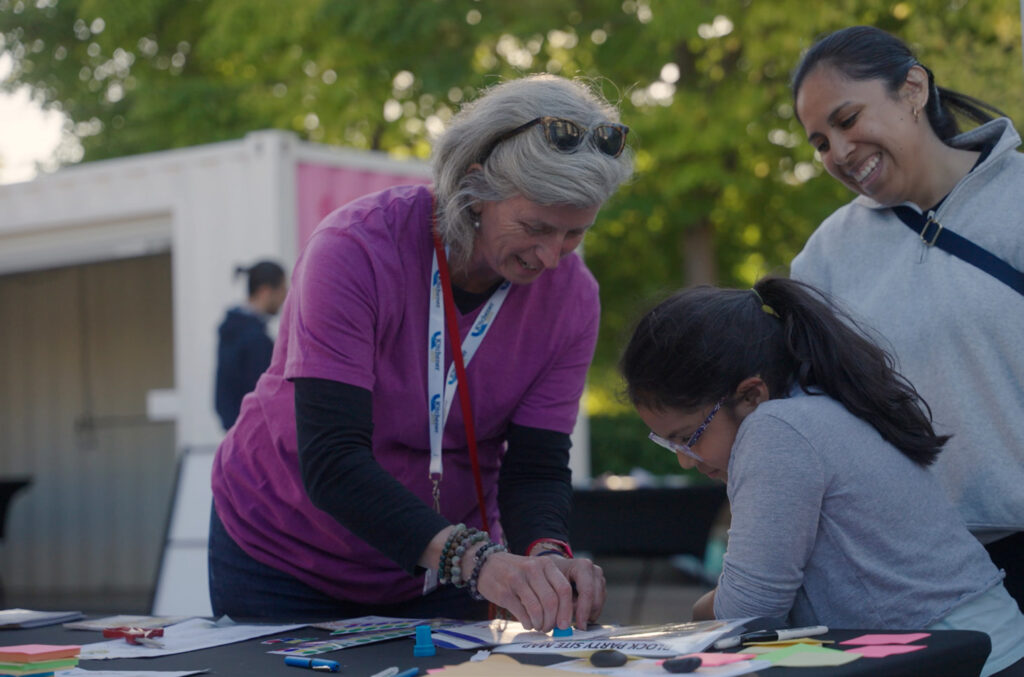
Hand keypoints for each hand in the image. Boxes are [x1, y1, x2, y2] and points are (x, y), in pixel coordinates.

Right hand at [474, 550, 604, 631]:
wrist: (485, 564)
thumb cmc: (515, 571)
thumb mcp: (535, 570)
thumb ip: (550, 587)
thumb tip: (562, 617)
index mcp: (545, 564)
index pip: (564, 589)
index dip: (566, 610)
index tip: (564, 624)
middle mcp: (532, 569)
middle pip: (551, 602)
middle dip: (552, 621)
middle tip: (548, 627)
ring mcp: (517, 580)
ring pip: (537, 610)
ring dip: (540, 624)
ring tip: (537, 626)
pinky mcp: (504, 592)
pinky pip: (522, 614)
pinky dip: (528, 623)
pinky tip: (527, 623)